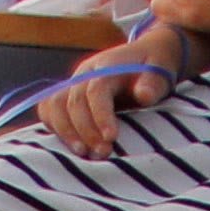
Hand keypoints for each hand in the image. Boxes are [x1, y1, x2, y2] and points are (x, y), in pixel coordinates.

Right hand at [35, 25, 182, 154]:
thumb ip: (153, 84)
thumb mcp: (160, 70)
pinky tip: (70, 145)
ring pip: (54, 105)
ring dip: (65, 132)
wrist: (144, 56)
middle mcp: (85, 73)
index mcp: (107, 65)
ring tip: (83, 154)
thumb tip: (143, 96)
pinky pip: (49, 109)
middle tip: (102, 153)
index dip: (100, 115)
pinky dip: (53, 127)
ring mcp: (73, 83)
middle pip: (73, 100)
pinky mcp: (67, 95)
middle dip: (85, 130)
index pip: (96, 90)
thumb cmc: (153, 67)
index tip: (111, 137)